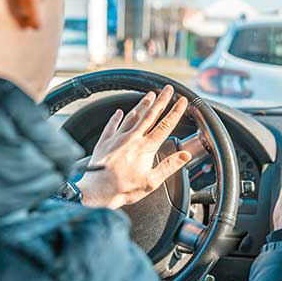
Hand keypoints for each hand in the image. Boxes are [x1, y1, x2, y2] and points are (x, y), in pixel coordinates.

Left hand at [77, 85, 191, 208]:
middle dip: (161, 100)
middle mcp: (132, 139)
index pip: (165, 125)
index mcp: (146, 148)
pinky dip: (116, 118)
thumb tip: (185, 155)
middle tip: (168, 89)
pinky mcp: (104, 142)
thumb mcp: (151, 182)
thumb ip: (169, 166)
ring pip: (132, 116)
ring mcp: (117, 138)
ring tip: (150, 95)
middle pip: (150, 115)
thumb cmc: (123, 189)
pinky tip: (119, 112)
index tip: (182, 101)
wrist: (96, 191)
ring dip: (142, 105)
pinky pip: (112, 125)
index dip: (175, 112)